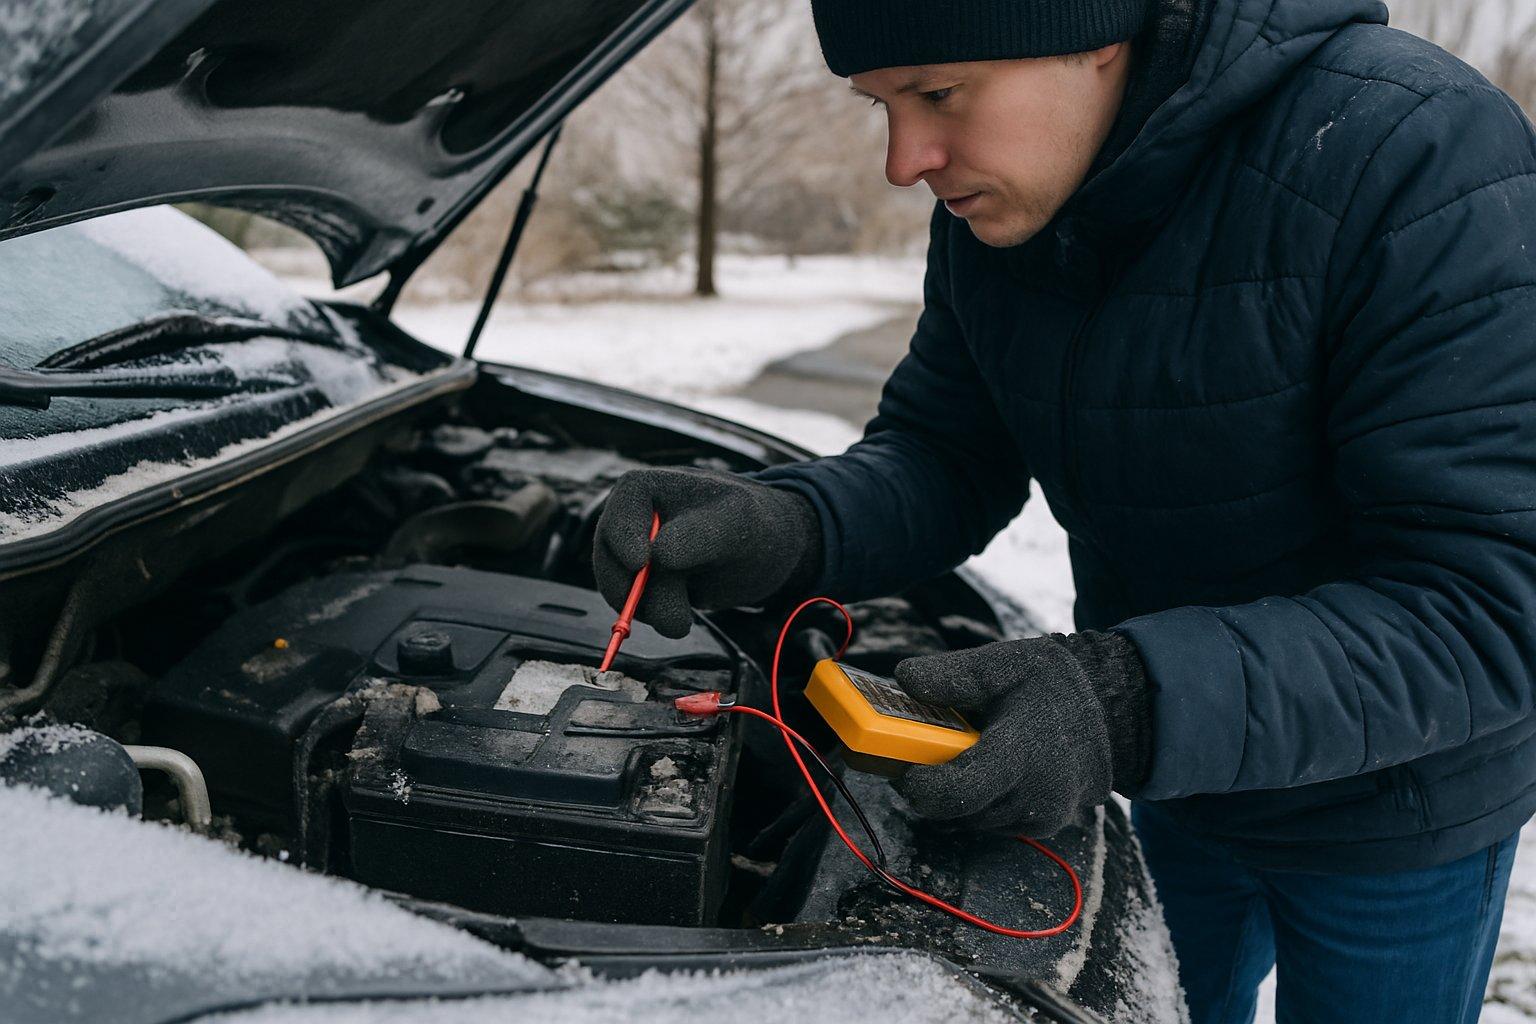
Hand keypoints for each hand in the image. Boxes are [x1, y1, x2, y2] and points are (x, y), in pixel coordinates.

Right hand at [592, 467, 822, 638]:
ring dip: (651, 611)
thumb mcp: (737, 523)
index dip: (625, 541)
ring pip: (619, 590)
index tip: (642, 562)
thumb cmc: (752, 523)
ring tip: (684, 619)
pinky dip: (654, 616)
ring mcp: (633, 553)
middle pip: (609, 561)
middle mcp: (630, 521)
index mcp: (643, 490)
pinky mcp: (643, 583)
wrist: (766, 548)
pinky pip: (633, 606)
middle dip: (638, 595)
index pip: (619, 519)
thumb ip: (700, 536)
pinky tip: (682, 614)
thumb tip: (657, 556)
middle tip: (675, 623)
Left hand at [892, 630, 1150, 837]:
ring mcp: (1041, 818)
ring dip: (951, 795)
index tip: (903, 764)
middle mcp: (1035, 797)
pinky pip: (989, 822)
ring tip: (953, 755)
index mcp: (1023, 755)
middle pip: (955, 812)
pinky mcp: (1042, 827)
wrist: (1109, 711)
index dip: (919, 785)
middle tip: (916, 755)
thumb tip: (904, 678)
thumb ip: (953, 673)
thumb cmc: (1051, 684)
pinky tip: (982, 768)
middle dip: (928, 787)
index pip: (957, 794)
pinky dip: (975, 801)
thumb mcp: (1004, 663)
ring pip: (968, 821)